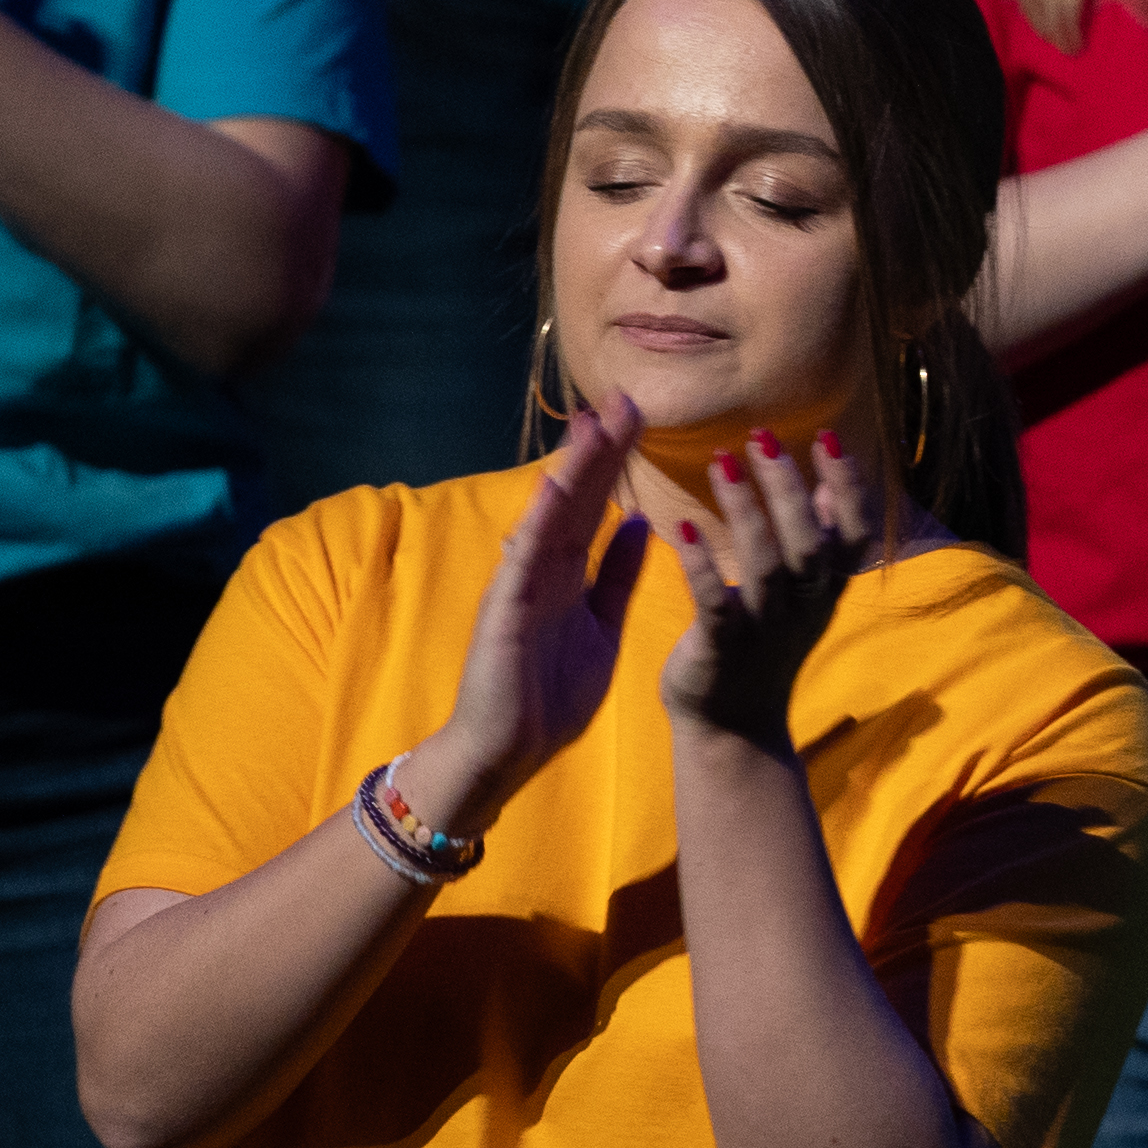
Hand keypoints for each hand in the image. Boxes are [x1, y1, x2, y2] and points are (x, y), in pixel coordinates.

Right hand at [407, 394, 651, 830]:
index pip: (595, 502)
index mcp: (567, 572)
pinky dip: (539, 522)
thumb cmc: (549, 695)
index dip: (615, 459)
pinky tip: (555, 486)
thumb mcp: (601, 625)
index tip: (640, 414)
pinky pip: (524, 560)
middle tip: (625, 395)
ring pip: (550, 515)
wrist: (507, 752)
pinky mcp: (504, 610)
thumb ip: (617, 575)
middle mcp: (541, 568)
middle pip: (574, 496)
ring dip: (571, 470)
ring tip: (595, 422)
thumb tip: (643, 523)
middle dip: (599, 447)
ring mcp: (520, 585)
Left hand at [663, 425, 877, 751]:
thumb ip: (821, 543)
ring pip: (766, 567)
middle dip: (787, 487)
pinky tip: (682, 529)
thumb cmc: (764, 646)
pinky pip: (715, 606)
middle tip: (761, 437)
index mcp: (828, 589)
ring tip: (720, 462)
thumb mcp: (805, 596)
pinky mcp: (723, 649)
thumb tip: (833, 486)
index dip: (849, 487)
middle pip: (809, 543)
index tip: (828, 437)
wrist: (732, 726)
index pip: (856, 533)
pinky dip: (701, 568)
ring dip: (745, 511)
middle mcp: (805, 607)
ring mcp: (766, 630)